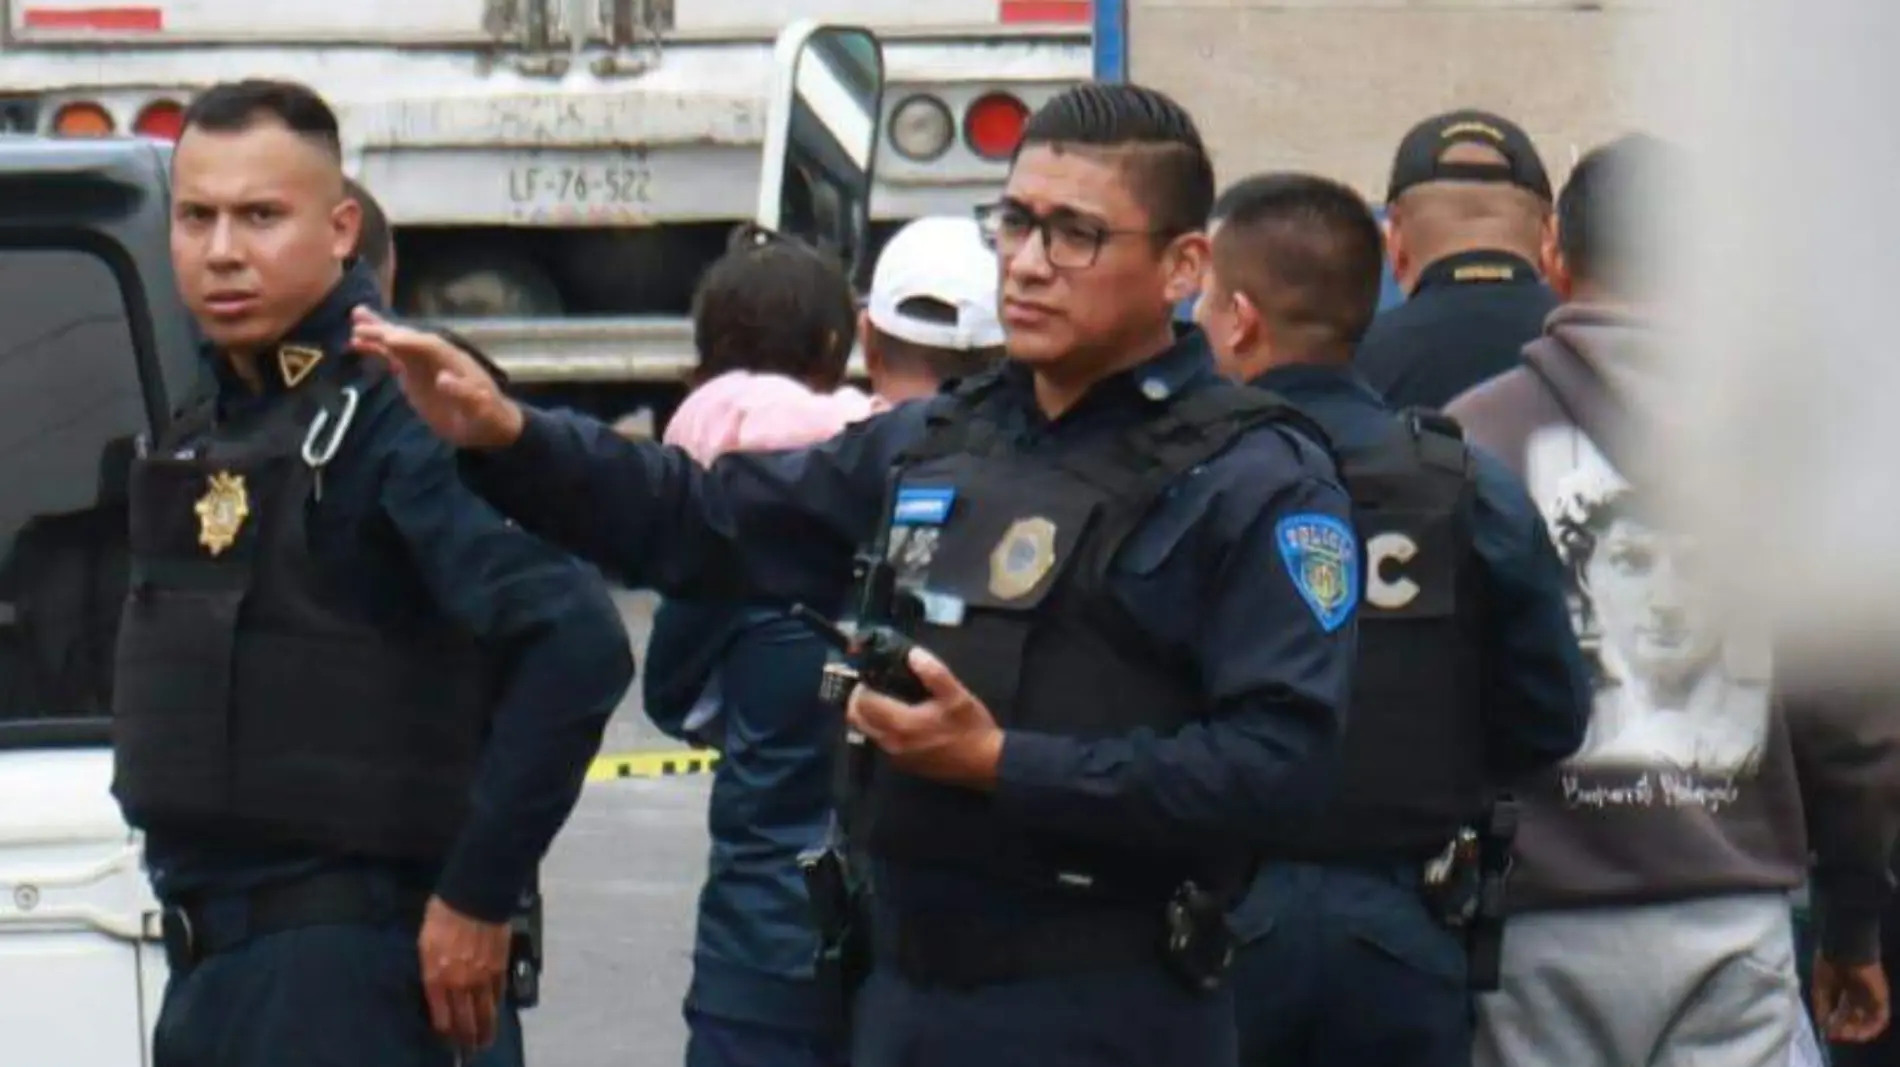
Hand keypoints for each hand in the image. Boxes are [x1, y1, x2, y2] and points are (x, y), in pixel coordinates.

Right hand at [351, 306, 522, 449]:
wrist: (488, 425)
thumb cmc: (487, 417)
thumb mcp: (482, 410)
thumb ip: (466, 395)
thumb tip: (444, 379)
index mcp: (454, 360)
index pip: (430, 346)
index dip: (410, 341)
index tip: (389, 339)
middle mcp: (436, 356)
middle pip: (410, 338)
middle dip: (387, 331)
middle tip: (360, 324)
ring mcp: (423, 363)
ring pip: (397, 343)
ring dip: (376, 332)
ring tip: (353, 319)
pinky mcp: (412, 373)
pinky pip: (391, 356)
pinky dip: (374, 349)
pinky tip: (355, 343)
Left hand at [417, 896, 511, 1052]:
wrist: (474, 897)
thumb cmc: (443, 916)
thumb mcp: (425, 944)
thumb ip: (431, 970)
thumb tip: (437, 988)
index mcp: (436, 978)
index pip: (442, 1016)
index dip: (445, 1032)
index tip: (447, 1040)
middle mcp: (459, 984)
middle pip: (464, 1020)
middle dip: (466, 1039)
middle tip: (468, 1051)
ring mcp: (482, 977)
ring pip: (485, 1012)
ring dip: (485, 1030)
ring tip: (485, 1042)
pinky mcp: (500, 967)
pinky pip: (498, 993)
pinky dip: (496, 1006)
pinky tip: (495, 1012)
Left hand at [845, 645, 1003, 786]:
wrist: (985, 763)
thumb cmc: (971, 728)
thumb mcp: (957, 695)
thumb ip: (933, 672)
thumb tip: (912, 654)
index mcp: (902, 724)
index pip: (863, 703)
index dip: (862, 685)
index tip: (871, 672)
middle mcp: (892, 743)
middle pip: (856, 719)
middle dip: (857, 699)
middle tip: (871, 683)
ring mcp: (895, 757)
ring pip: (866, 731)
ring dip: (867, 713)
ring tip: (883, 696)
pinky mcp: (902, 765)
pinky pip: (879, 741)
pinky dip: (878, 726)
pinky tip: (897, 715)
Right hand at [1813, 954, 1890, 1042]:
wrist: (1844, 949)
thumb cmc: (1829, 963)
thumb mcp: (1820, 988)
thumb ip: (1822, 1007)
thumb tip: (1822, 1026)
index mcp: (1845, 989)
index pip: (1843, 1011)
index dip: (1835, 1023)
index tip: (1826, 1031)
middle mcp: (1859, 994)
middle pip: (1855, 1017)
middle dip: (1844, 1028)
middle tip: (1835, 1035)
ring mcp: (1871, 996)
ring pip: (1868, 1020)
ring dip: (1857, 1031)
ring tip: (1845, 1035)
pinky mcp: (1881, 998)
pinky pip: (1880, 1018)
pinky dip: (1870, 1028)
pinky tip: (1858, 1033)